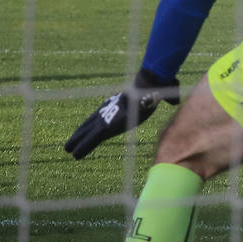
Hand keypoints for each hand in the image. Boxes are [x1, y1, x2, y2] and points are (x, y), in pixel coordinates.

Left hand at [64, 68, 179, 159]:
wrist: (147, 87)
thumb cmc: (154, 89)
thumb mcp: (156, 96)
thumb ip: (164, 99)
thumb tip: (175, 101)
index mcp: (118, 105)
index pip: (104, 114)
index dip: (94, 122)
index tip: (88, 128)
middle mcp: (110, 111)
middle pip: (92, 122)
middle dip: (81, 132)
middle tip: (70, 142)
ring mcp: (107, 119)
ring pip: (88, 132)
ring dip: (77, 140)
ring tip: (67, 149)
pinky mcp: (107, 126)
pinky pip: (92, 139)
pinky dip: (82, 146)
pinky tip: (74, 154)